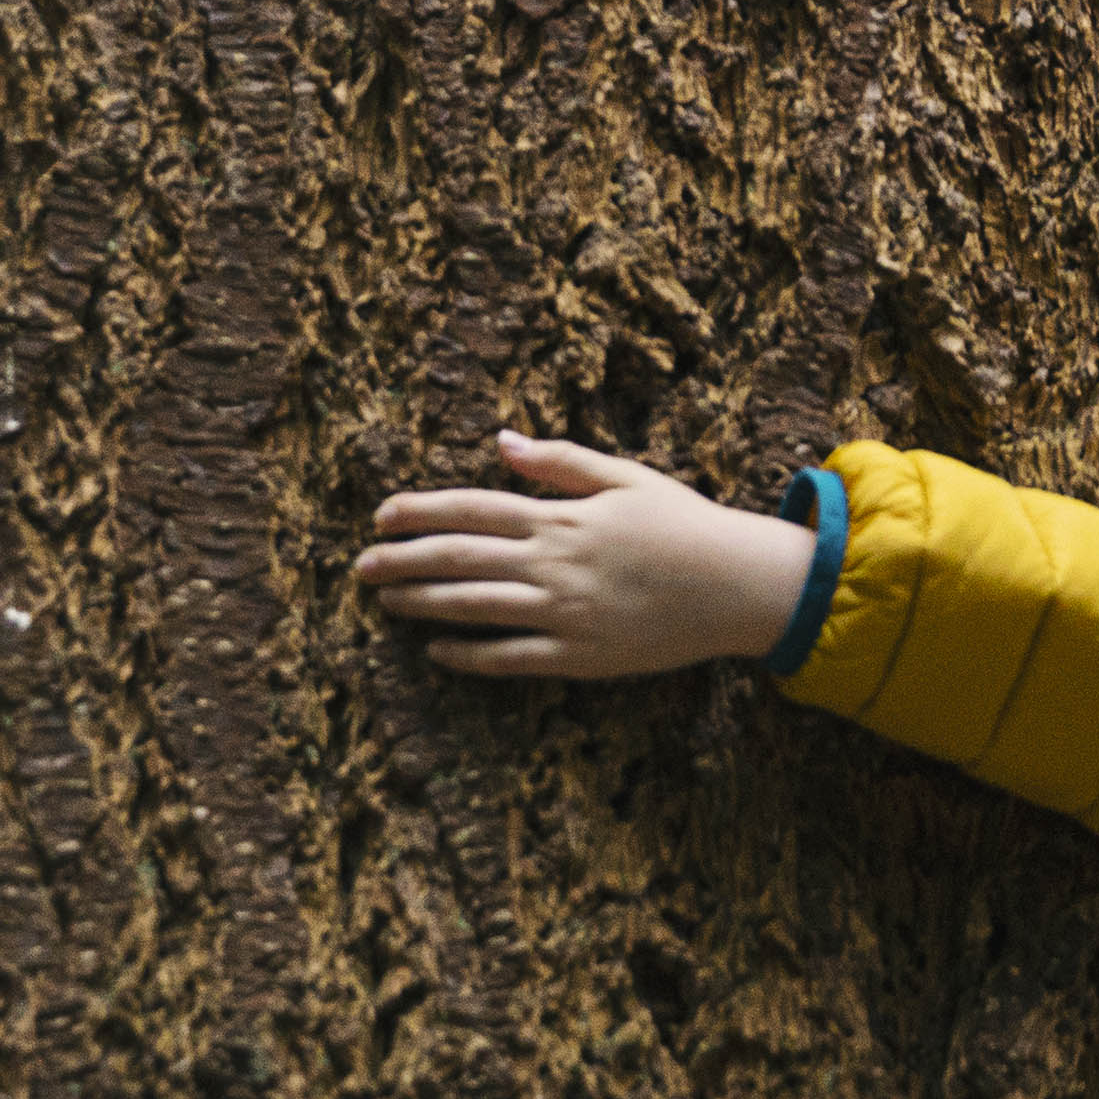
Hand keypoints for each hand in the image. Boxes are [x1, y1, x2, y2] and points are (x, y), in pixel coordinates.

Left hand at [357, 432, 817, 678]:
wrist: (737, 585)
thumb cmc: (684, 526)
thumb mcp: (626, 477)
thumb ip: (561, 462)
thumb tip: (503, 441)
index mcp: (561, 517)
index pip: (472, 509)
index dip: (421, 512)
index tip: (382, 516)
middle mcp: (553, 563)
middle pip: (460, 559)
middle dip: (404, 561)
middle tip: (361, 567)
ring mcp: (564, 612)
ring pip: (474, 607)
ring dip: (423, 604)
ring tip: (386, 601)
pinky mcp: (579, 655)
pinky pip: (510, 657)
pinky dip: (469, 654)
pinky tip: (438, 650)